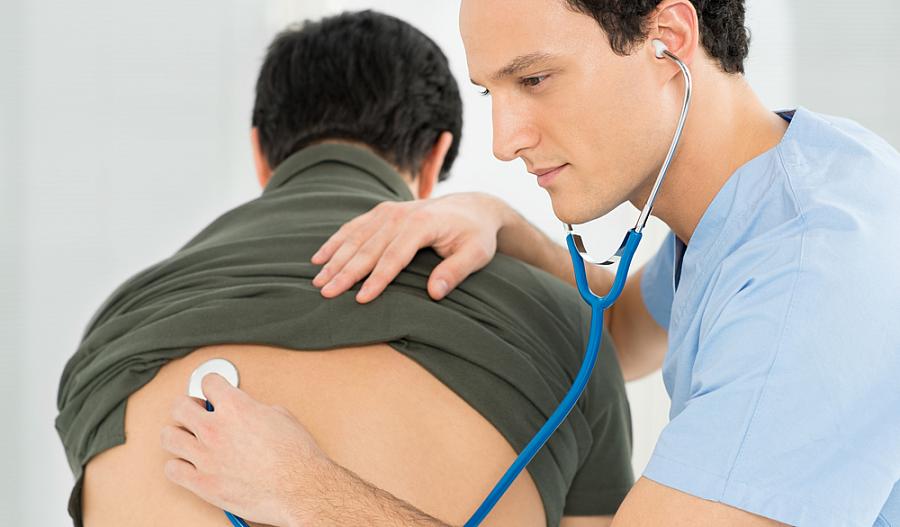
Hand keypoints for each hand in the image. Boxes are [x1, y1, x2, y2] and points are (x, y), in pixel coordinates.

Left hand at [161, 373, 328, 526]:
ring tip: (188, 438)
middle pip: (179, 406)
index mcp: (236, 407)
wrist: (300, 489)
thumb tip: (248, 413)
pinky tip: (190, 464)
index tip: (212, 390)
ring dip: (178, 434)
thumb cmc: (297, 456)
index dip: (212, 385)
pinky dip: (178, 466)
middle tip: (196, 412)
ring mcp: (206, 457)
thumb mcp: (282, 417)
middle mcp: (215, 429)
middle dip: (188, 406)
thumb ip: (255, 410)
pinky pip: (172, 470)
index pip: (208, 382)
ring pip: (169, 437)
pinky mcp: (202, 483)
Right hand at [311, 192, 510, 302]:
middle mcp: (400, 214)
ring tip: (318, 281)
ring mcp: (388, 211)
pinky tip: (319, 258)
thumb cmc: (475, 235)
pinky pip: (353, 227)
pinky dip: (335, 242)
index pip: (394, 257)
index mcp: (421, 224)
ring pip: (355, 238)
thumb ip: (457, 271)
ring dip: (335, 259)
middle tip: (326, 294)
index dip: (377, 279)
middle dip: (346, 272)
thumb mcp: (477, 253)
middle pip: (368, 248)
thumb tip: (435, 293)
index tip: (360, 299)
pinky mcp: (382, 212)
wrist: (472, 207)